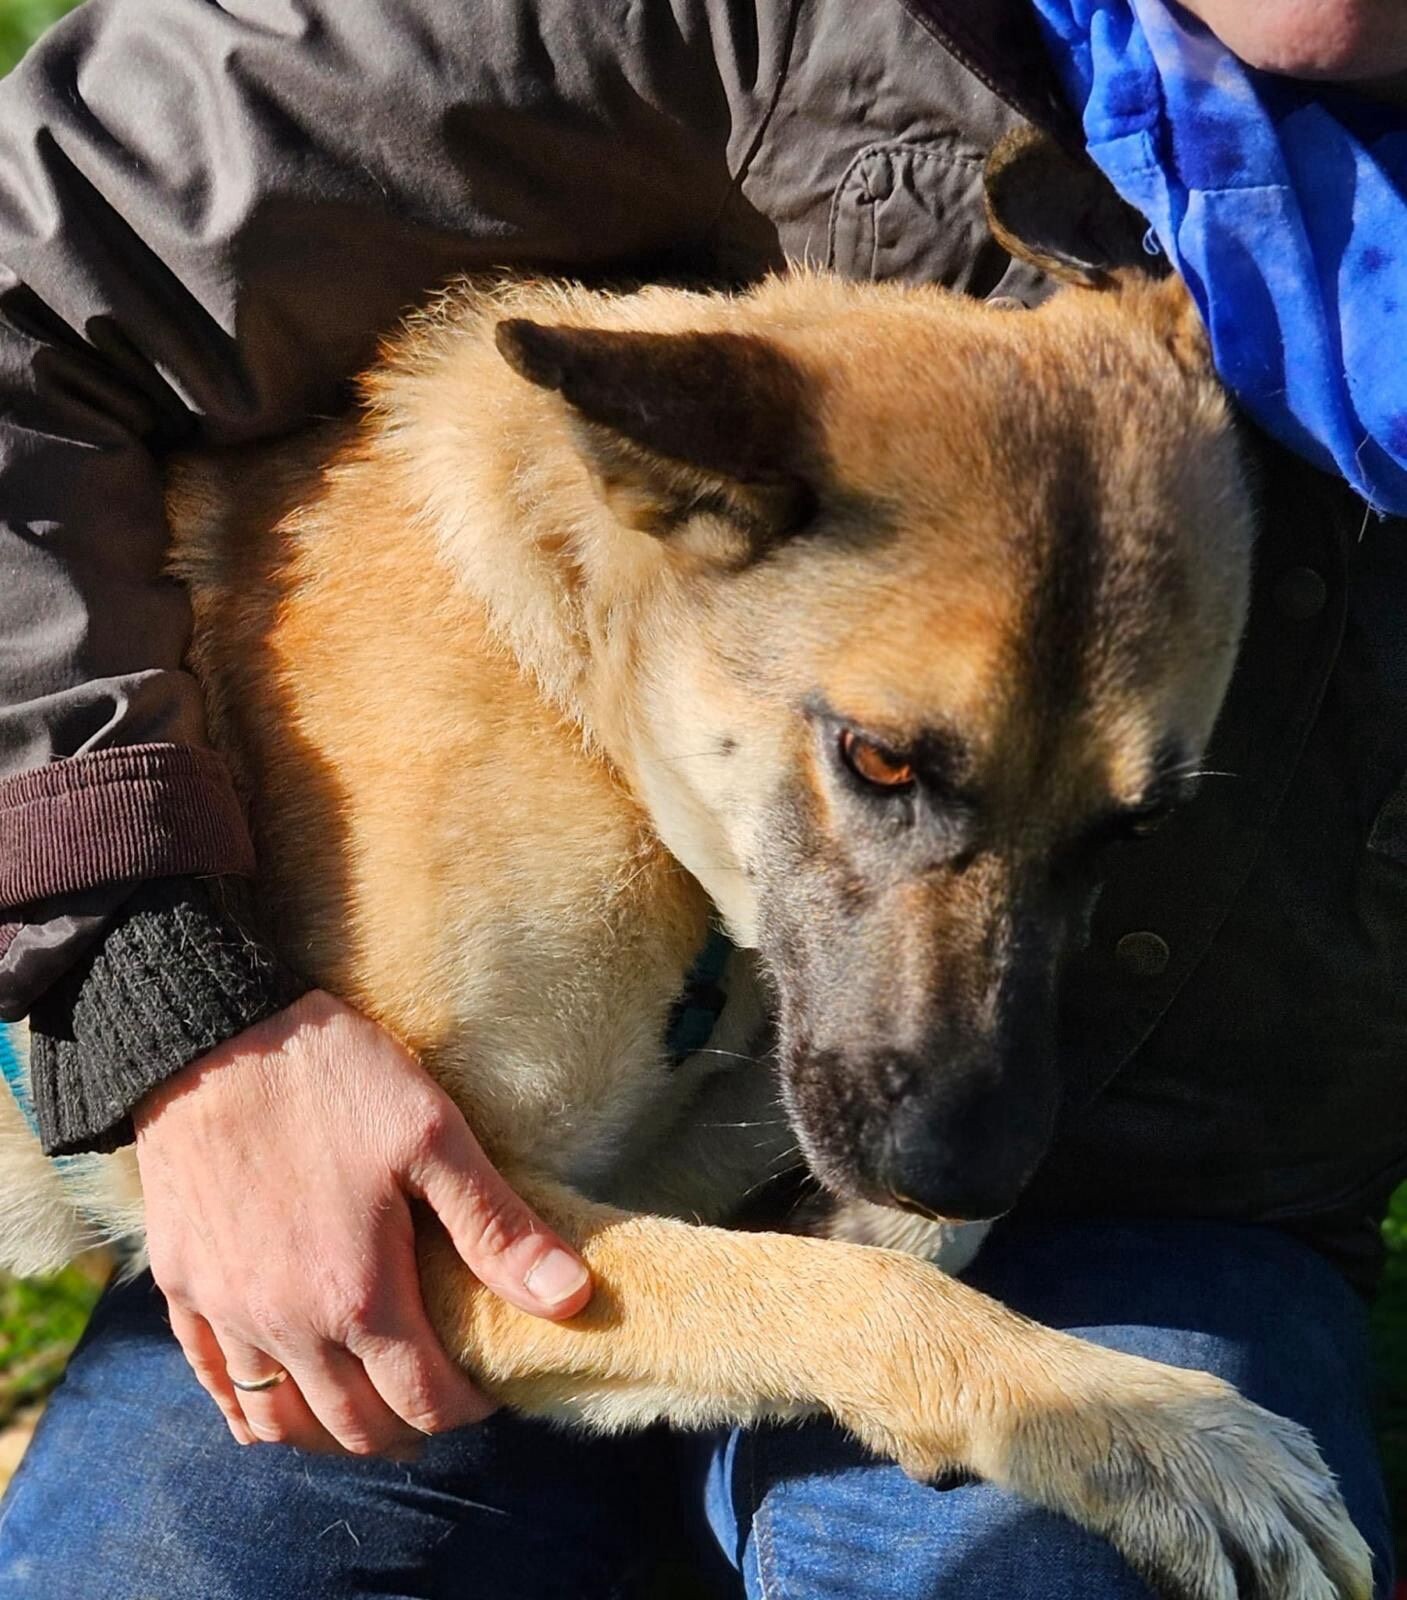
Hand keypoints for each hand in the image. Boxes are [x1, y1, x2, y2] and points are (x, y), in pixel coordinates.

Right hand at [133, 989, 590, 1454]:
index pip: (426, 1400)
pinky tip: (276, 1401)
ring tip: (370, 1407)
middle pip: (355, 1428)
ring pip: (279, 1421)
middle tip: (440, 1400)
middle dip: (409, 1429)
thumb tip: (571, 1299)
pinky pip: (213, 1381)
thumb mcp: (433, 1137)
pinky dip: (250, 1407)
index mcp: (360, 1297)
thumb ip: (497, 1228)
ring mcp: (227, 1312)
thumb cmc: (333, 1079)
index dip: (470, 1407)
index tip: (493, 1384)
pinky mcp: (181, 1286)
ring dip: (331, 1431)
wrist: (211, 1036)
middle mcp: (288, 1326)